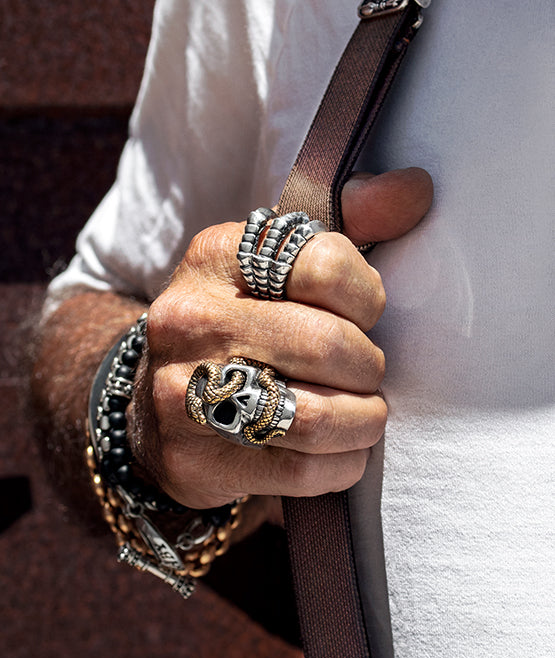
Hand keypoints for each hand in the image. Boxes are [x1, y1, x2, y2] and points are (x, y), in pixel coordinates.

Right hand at [130, 168, 432, 510]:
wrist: (154, 404)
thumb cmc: (243, 323)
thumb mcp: (281, 262)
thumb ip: (353, 219)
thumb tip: (417, 186)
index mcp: (217, 255)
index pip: (326, 265)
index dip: (366, 298)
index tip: (361, 315)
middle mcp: (192, 317)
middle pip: (327, 345)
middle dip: (367, 366)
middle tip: (365, 372)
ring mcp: (183, 391)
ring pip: (316, 416)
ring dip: (363, 420)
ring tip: (363, 414)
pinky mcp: (194, 459)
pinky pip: (302, 470)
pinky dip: (342, 463)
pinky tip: (338, 450)